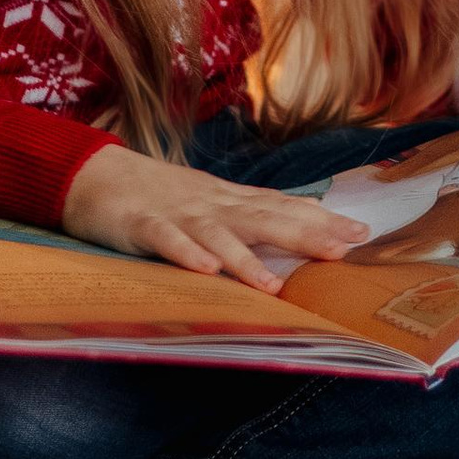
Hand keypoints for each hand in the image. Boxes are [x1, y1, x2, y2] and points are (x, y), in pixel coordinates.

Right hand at [62, 144, 371, 286]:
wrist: (97, 174)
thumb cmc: (159, 195)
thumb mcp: (210, 204)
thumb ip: (249, 217)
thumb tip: (301, 229)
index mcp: (229, 201)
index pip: (283, 207)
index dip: (322, 220)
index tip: (362, 232)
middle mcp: (211, 205)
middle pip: (263, 218)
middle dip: (304, 234)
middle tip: (343, 249)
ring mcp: (177, 214)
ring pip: (217, 234)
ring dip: (245, 259)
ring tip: (273, 285)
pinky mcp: (141, 226)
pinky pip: (165, 241)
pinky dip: (184, 254)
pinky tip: (204, 269)